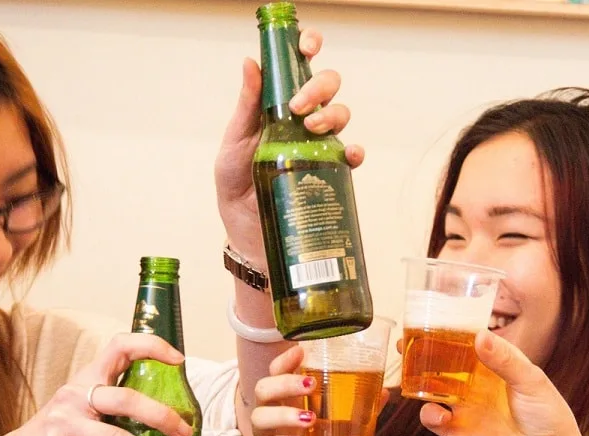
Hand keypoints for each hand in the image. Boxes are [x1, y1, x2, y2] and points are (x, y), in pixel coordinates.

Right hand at [0, 333, 193, 435]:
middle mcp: (75, 393)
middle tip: (185, 432)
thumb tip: (170, 414)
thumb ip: (117, 402)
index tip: (178, 359)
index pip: (119, 346)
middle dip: (160, 416)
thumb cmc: (65, 429)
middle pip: (125, 399)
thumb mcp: (86, 405)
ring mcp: (64, 422)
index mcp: (88, 376)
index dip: (150, 346)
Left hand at [214, 28, 364, 262]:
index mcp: (278, 107)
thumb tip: (250, 63)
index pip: (298, 68)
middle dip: (320, 87)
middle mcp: (303, 122)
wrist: (248, 235)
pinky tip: (347, 154)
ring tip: (313, 129)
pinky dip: (354, 150)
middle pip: (328, 86)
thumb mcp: (233, 144)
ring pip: (341, 114)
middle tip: (299, 106)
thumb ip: (245, 107)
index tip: (306, 46)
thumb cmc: (237, 188)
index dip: (308, 47)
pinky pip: (352, 156)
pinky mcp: (330, 174)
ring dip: (333, 114)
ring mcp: (319, 147)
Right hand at [250, 345, 359, 435]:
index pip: (276, 374)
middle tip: (309, 386)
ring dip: (283, 414)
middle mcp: (276, 421)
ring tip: (309, 419)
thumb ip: (362, 411)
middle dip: (283, 382)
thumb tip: (385, 388)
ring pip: (259, 417)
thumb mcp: (350, 433)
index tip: (299, 350)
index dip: (283, 361)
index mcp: (291, 406)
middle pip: (262, 390)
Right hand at [419, 330, 588, 435]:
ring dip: (415, 379)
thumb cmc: (548, 416)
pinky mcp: (456, 431)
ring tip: (407, 373)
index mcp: (492, 365)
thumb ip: (505, 360)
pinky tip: (439, 413)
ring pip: (430, 388)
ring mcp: (463, 406)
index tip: (428, 319)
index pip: (464, 342)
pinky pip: (433, 418)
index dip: (446, 332)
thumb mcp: (532, 381)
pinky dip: (429, 413)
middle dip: (419, 353)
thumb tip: (479, 336)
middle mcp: (473, 383)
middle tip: (403, 343)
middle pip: (440, 363)